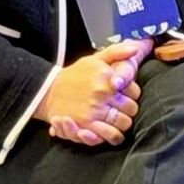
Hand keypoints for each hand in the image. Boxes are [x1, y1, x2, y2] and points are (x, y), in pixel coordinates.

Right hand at [35, 38, 152, 146]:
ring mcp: (94, 111)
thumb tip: (134, 48)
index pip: (135, 92)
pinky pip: (110, 135)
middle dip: (130, 110)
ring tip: (118, 120)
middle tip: (122, 109)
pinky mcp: (86, 125)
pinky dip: (114, 135)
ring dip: (123, 123)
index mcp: (106, 78)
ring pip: (124, 123)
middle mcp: (102, 94)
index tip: (126, 95)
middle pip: (132, 109)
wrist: (49, 91)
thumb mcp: (94, 59)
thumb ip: (116, 52)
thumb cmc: (74, 75)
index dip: (133, 94)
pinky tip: (112, 131)